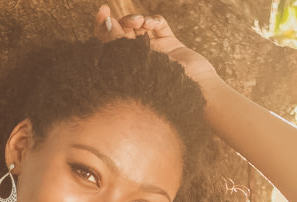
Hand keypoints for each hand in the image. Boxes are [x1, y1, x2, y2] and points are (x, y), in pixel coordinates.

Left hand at [93, 4, 219, 86]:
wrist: (195, 94)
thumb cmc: (161, 90)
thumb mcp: (132, 66)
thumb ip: (117, 44)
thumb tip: (107, 23)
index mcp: (125, 72)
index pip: (108, 46)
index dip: (102, 27)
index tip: (103, 13)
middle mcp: (138, 61)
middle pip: (122, 33)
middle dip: (118, 21)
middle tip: (113, 14)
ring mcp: (155, 51)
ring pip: (139, 27)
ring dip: (135, 19)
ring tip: (139, 22)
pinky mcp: (171, 45)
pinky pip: (159, 25)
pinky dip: (154, 20)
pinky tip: (152, 24)